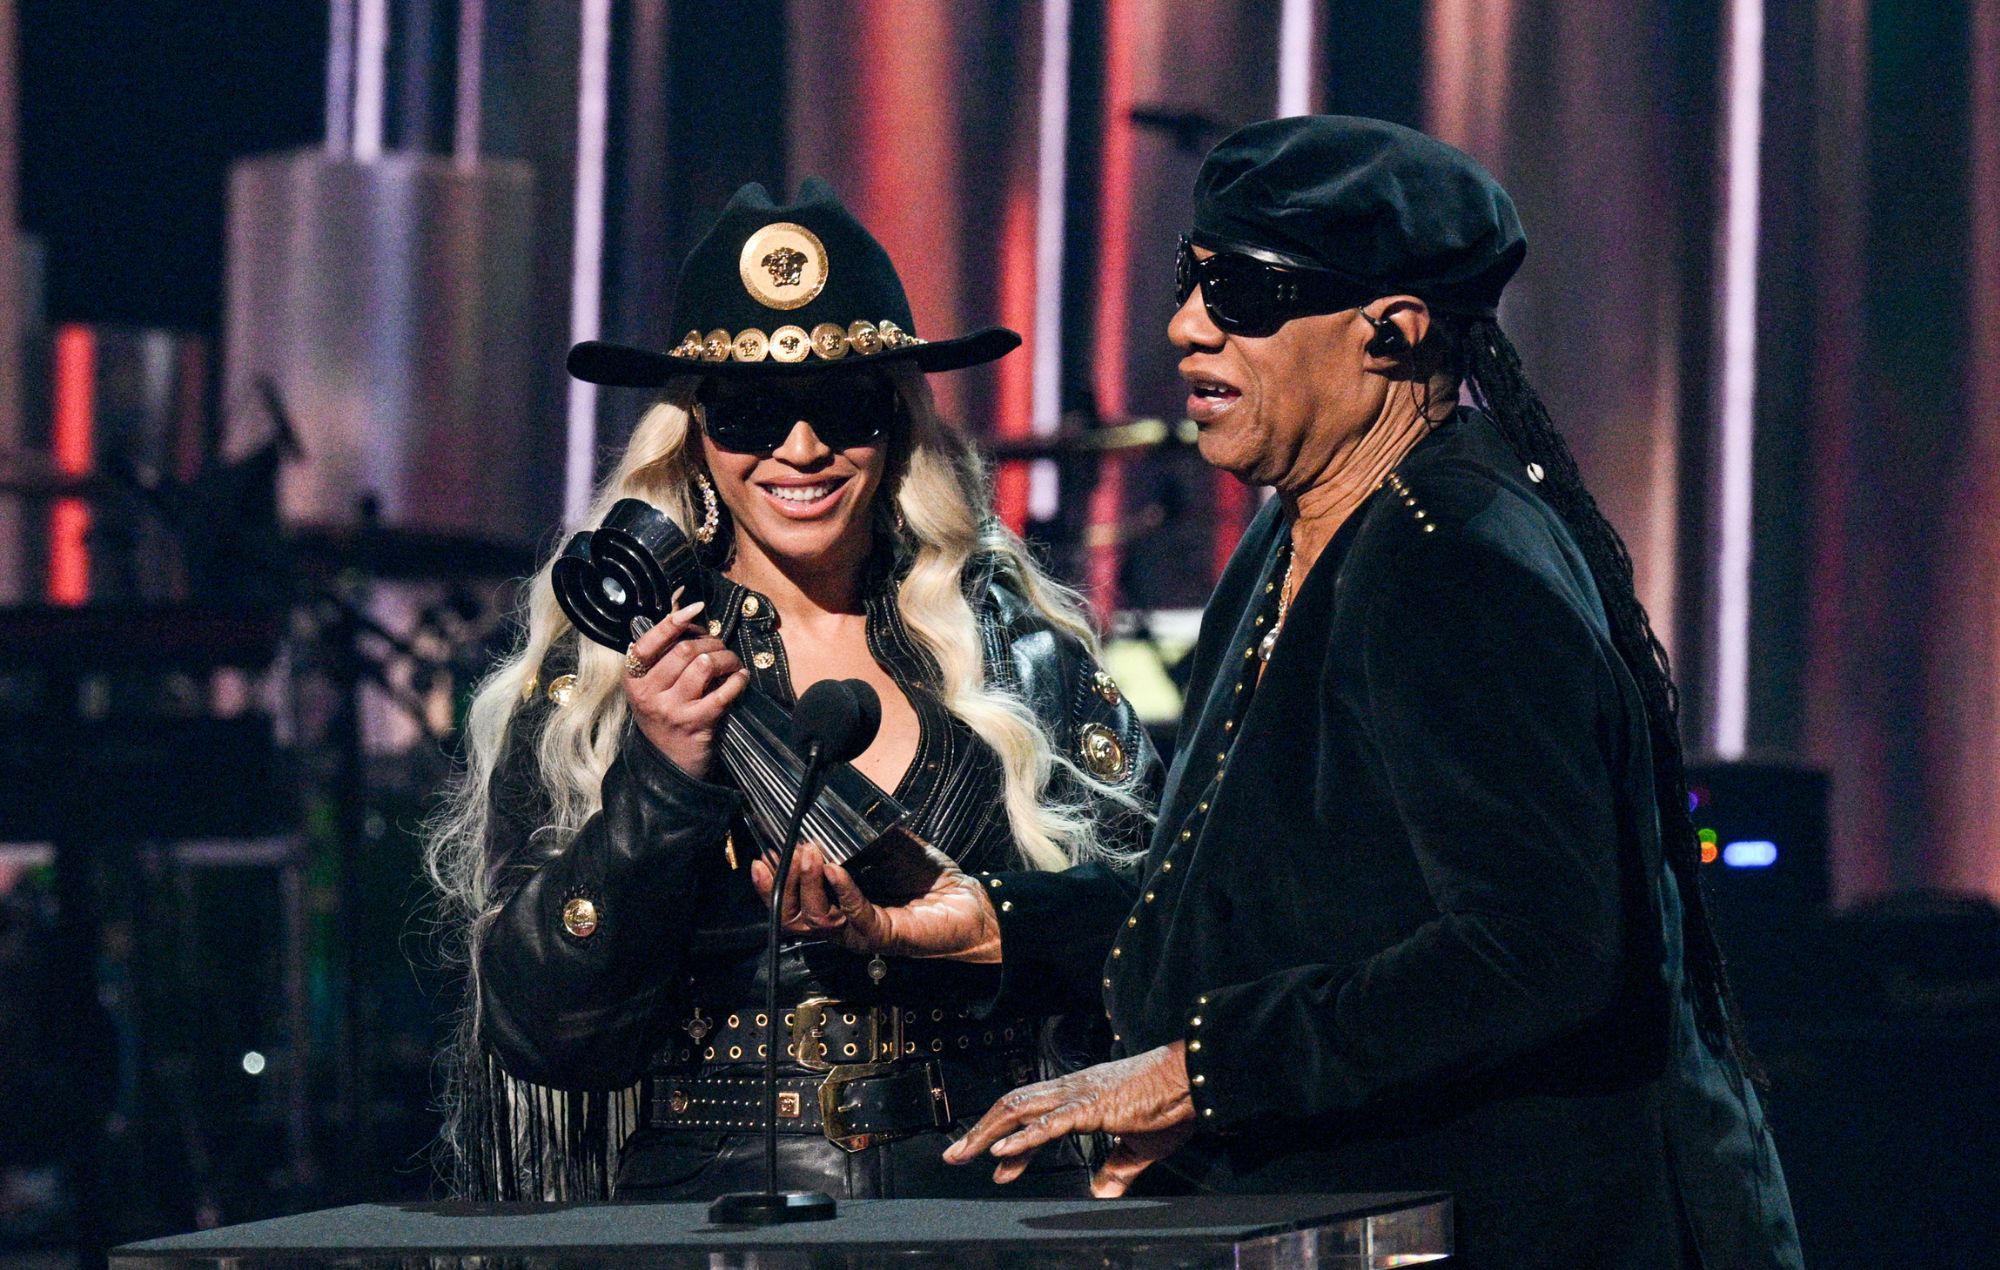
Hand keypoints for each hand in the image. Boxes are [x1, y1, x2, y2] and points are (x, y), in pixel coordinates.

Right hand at [624, 593, 748, 779]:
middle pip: (683, 650)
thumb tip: (690, 620)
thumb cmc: (665, 716)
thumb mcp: (652, 688)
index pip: (647, 643)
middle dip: (710, 642)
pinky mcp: (696, 723)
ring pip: (704, 665)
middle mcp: (648, 693)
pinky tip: (740, 678)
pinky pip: (723, 691)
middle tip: (721, 647)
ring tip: (731, 662)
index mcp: (633, 679)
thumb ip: (663, 658)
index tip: (696, 608)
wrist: (669, 765)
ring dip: (726, 658)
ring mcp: (671, 709)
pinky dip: (737, 680)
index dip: (672, 622)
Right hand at [749, 842, 1001, 962]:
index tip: (766, 852)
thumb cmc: (929, 877)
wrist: (970, 901)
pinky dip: (843, 891)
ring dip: (809, 884)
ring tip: (810, 853)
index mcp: (839, 902)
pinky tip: (837, 869)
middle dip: (784, 883)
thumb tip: (827, 812)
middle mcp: (844, 921)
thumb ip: (857, 834)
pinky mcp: (883, 935)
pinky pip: (854, 916)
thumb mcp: (886, 845)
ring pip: (817, 920)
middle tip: (787, 851)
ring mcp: (861, 932)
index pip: (793, 900)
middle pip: (794, 917)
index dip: (774, 880)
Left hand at [943, 1043, 1196, 1194]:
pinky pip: (1049, 1124)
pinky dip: (1022, 1138)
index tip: (993, 1160)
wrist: (1193, 1075)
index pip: (1031, 1111)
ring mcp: (1079, 1095)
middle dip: (980, 1130)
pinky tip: (1001, 1151)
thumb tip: (1101, 1192)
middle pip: (1013, 1105)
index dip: (1007, 1135)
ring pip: (1020, 1110)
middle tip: (954, 1155)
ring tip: (964, 1153)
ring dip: (988, 1132)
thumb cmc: (1171, 1102)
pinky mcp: (1092, 1106)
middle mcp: (1072, 1089)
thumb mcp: (1138, 1144)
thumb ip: (1117, 1168)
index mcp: (1080, 1094)